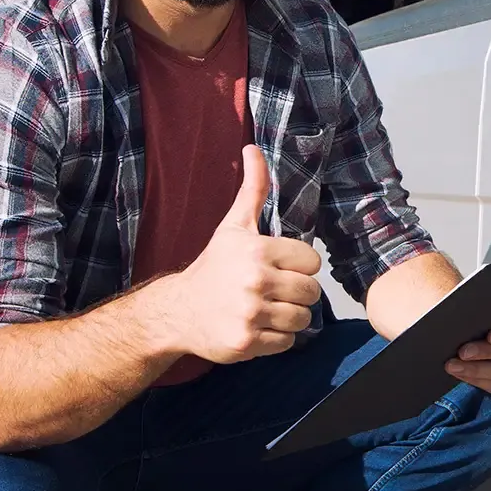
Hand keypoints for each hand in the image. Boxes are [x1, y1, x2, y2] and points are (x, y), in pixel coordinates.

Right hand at [163, 144, 322, 363]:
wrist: (178, 310)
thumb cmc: (213, 267)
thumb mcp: (233, 226)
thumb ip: (253, 189)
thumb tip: (253, 147)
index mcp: (257, 250)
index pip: (312, 262)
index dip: (299, 266)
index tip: (279, 268)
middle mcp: (254, 281)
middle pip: (311, 292)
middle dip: (296, 293)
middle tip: (273, 291)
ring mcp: (250, 314)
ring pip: (302, 319)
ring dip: (288, 317)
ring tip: (266, 309)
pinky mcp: (246, 342)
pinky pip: (286, 343)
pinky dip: (276, 339)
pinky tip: (256, 327)